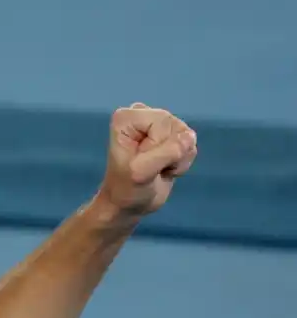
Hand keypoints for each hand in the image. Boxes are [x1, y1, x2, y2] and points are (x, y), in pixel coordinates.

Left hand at [97, 103, 197, 218]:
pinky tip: (166, 168)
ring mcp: (157, 123)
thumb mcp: (142, 172)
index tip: (141, 160)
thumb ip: (165, 152)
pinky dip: (182, 161)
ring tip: (158, 168)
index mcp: (127, 117)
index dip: (157, 146)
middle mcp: (141, 113)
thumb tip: (189, 137)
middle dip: (170, 153)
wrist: (129, 203)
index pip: (162, 123)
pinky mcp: (170, 135)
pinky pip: (191, 145)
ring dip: (178, 159)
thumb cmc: (127, 188)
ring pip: (187, 136)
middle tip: (151, 166)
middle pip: (177, 127)